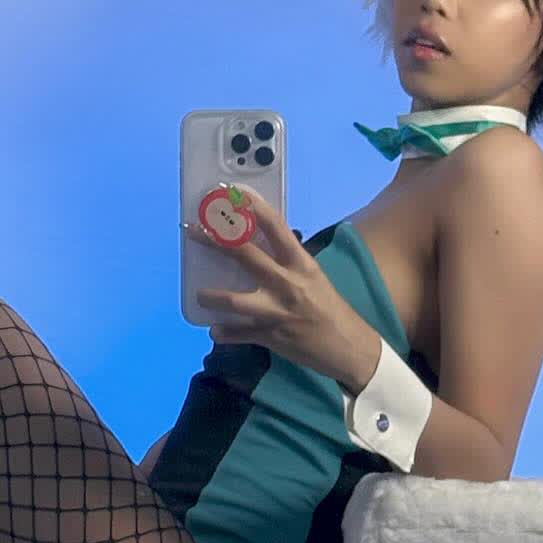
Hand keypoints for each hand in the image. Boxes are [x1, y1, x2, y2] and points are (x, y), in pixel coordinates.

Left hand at [186, 188, 380, 388]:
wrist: (348, 347)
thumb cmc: (329, 307)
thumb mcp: (312, 276)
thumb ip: (287, 261)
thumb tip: (258, 242)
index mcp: (301, 264)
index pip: (276, 227)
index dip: (254, 208)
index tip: (234, 195)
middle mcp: (288, 283)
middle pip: (246, 256)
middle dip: (216, 241)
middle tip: (194, 231)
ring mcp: (277, 312)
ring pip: (236, 301)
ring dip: (213, 297)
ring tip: (200, 294)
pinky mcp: (271, 337)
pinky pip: (239, 335)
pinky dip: (224, 333)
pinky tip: (215, 330)